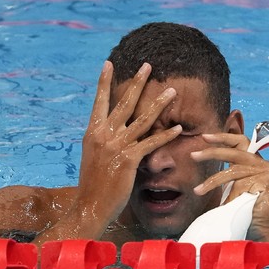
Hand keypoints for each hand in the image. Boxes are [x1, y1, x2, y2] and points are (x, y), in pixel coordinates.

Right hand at [73, 61, 181, 236]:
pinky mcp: (130, 160)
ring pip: (142, 120)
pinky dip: (166, 135)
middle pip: (124, 103)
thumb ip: (103, 141)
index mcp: (93, 133)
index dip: (104, 82)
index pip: (99, 102)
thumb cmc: (92, 185)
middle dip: (138, 83)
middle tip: (148, 65)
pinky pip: (152, 144)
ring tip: (172, 91)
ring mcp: (117, 146)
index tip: (109, 63)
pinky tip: (179, 128)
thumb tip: (111, 130)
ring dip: (159, 104)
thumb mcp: (93, 157)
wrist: (90, 205)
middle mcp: (104, 135)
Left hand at [190, 133, 268, 247]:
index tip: (205, 137)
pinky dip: (229, 196)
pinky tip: (225, 206)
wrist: (265, 236)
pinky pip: (240, 185)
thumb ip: (230, 176)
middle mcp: (268, 165)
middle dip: (212, 152)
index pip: (242, 143)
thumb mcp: (237, 191)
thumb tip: (205, 160)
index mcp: (261, 165)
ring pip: (233, 170)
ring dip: (213, 181)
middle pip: (236, 151)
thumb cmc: (249, 216)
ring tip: (198, 190)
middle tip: (193, 155)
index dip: (223, 138)